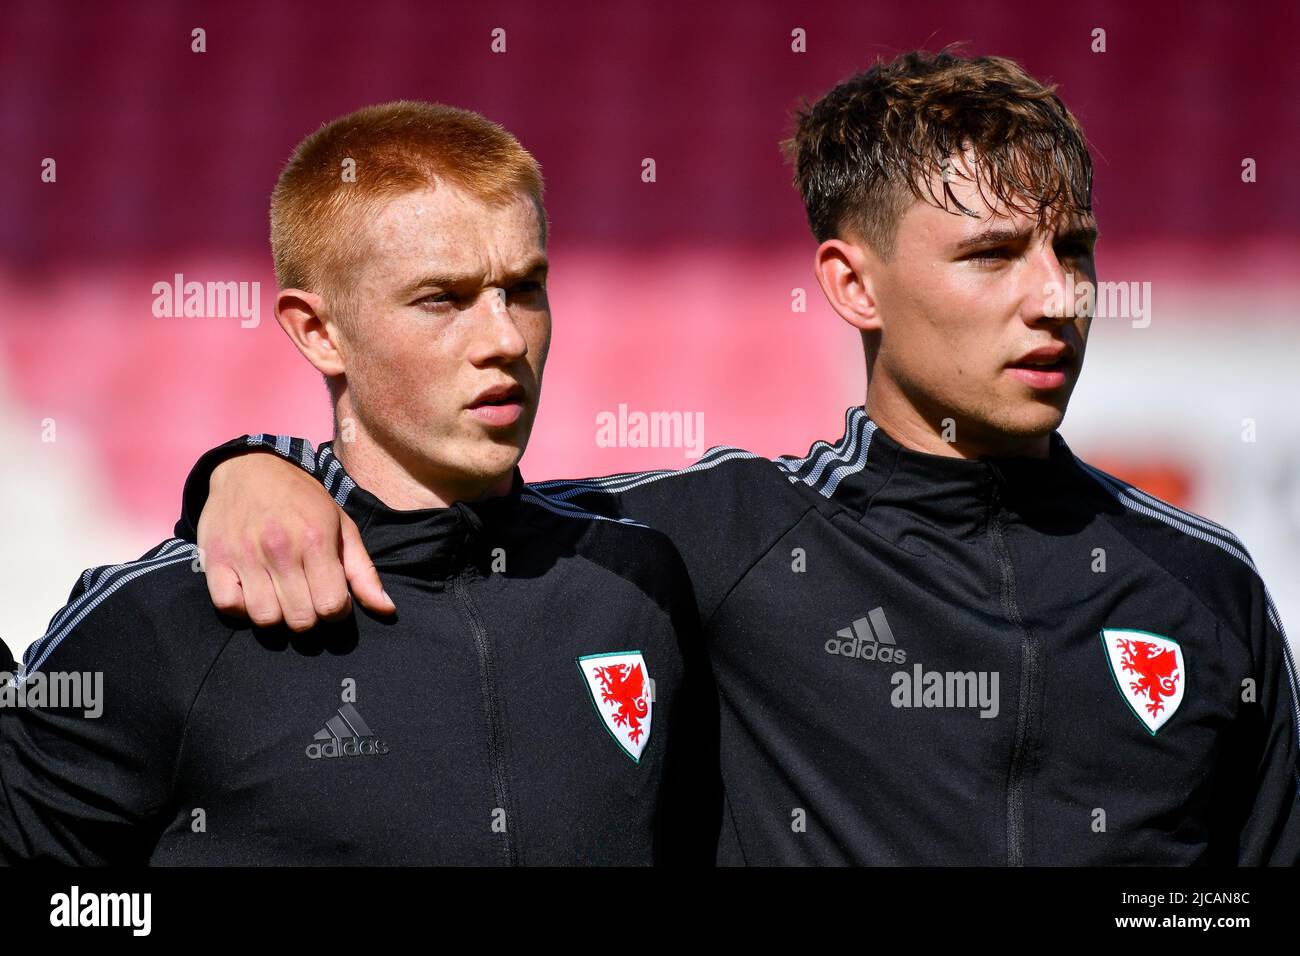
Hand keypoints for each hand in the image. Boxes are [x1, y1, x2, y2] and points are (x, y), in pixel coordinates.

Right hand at [197, 452, 394, 629]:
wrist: (250, 466)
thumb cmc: (303, 500)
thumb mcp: (341, 526)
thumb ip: (363, 572)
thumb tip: (387, 610)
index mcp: (316, 540)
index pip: (332, 607)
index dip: (336, 611)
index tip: (331, 597)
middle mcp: (280, 549)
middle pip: (300, 620)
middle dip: (309, 617)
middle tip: (306, 598)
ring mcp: (244, 555)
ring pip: (265, 618)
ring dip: (277, 616)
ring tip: (281, 596)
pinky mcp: (215, 558)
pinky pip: (228, 606)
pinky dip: (241, 608)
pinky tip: (253, 592)